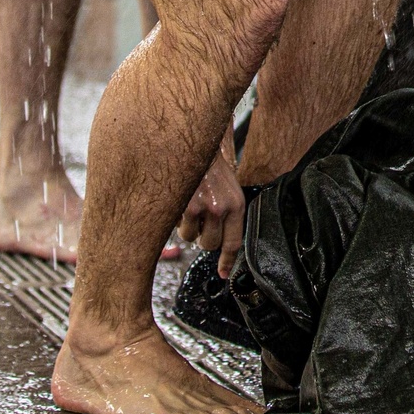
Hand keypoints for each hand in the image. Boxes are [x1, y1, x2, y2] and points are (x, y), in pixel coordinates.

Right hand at [178, 147, 244, 278]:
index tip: (224, 274)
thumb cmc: (206, 162)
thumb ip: (224, 210)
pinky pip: (179, 228)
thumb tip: (216, 238)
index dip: (228, 260)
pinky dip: (176, 218)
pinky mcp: (188, 206)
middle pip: (211, 245)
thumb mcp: (226, 186)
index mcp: (236, 203)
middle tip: (198, 219)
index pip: (234, 242)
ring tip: (188, 204)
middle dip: (202, 236)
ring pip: (192, 238)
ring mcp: (206, 208)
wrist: (193, 139)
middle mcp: (223, 208)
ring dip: (187, 227)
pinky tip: (180, 200)